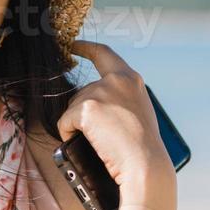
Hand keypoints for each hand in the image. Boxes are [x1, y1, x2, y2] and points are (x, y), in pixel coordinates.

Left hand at [56, 40, 175, 193]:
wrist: (144, 164)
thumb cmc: (143, 147)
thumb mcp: (137, 112)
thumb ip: (120, 99)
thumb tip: (93, 105)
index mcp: (130, 79)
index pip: (104, 54)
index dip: (86, 48)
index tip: (73, 45)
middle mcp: (116, 80)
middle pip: (82, 92)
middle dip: (83, 114)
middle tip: (104, 135)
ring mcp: (100, 92)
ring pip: (73, 108)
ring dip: (78, 126)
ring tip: (101, 141)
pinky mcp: (86, 108)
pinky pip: (65, 122)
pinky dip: (69, 134)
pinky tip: (87, 143)